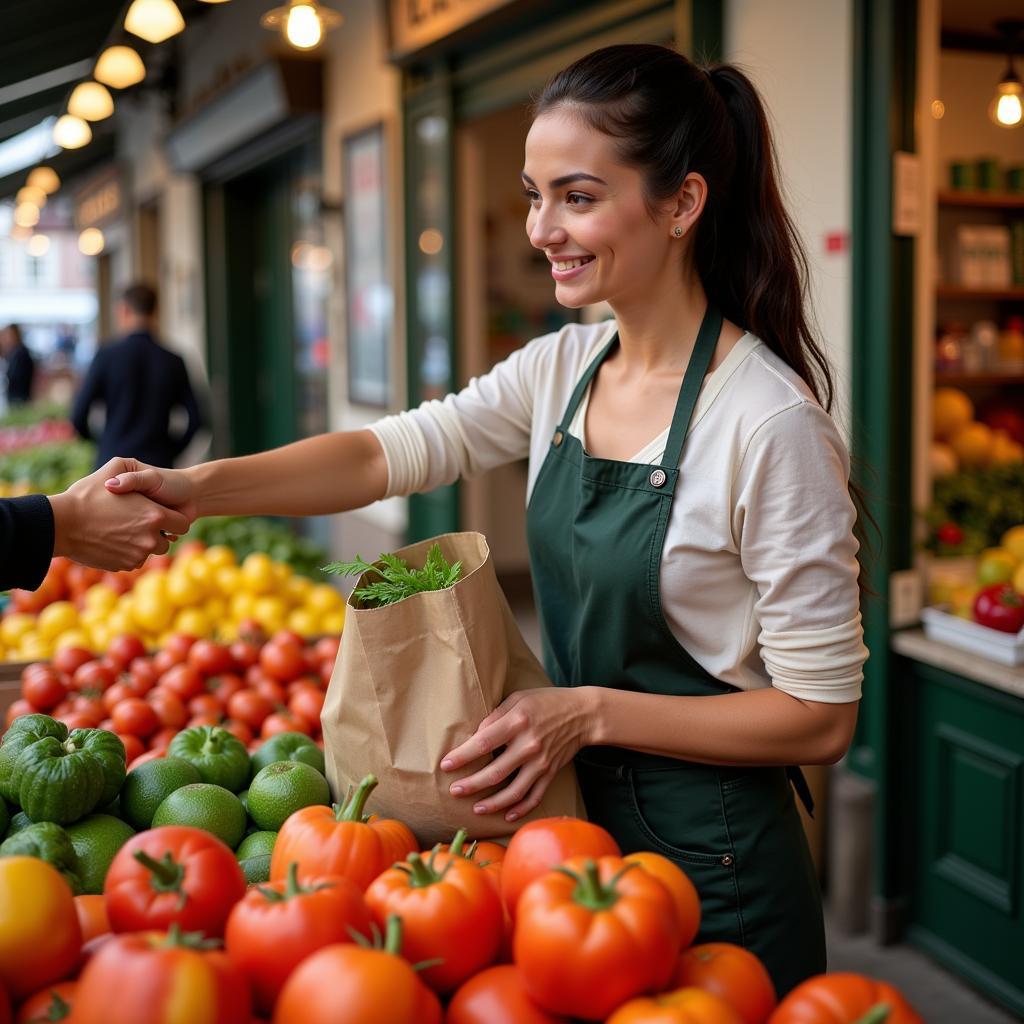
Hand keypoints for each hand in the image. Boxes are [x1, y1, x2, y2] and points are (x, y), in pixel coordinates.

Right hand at [48, 458, 192, 571]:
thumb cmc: (85, 496)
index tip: (162, 515)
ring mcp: (137, 555)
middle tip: (138, 523)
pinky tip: (113, 541)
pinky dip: (127, 554)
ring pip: (149, 553)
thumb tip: (143, 474)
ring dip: (142, 545)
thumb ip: (133, 469)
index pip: (182, 524)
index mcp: (156, 516)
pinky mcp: (123, 566)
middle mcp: (150, 538)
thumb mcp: (112, 469)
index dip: (173, 519)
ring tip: (124, 532)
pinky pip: (134, 562)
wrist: (60, 524)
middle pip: (166, 542)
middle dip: (157, 534)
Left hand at [440, 687, 597, 821]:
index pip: (483, 742)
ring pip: (514, 791)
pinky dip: (520, 809)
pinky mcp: (551, 773)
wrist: (583, 714)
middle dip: (471, 785)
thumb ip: (495, 716)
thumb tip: (475, 736)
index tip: (446, 764)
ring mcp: (542, 762)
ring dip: (492, 803)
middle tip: (454, 791)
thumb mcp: (518, 698)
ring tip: (475, 809)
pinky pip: (535, 797)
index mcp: (518, 721)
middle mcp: (529, 744)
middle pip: (495, 772)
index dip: (462, 756)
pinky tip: (506, 816)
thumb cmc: (546, 702)